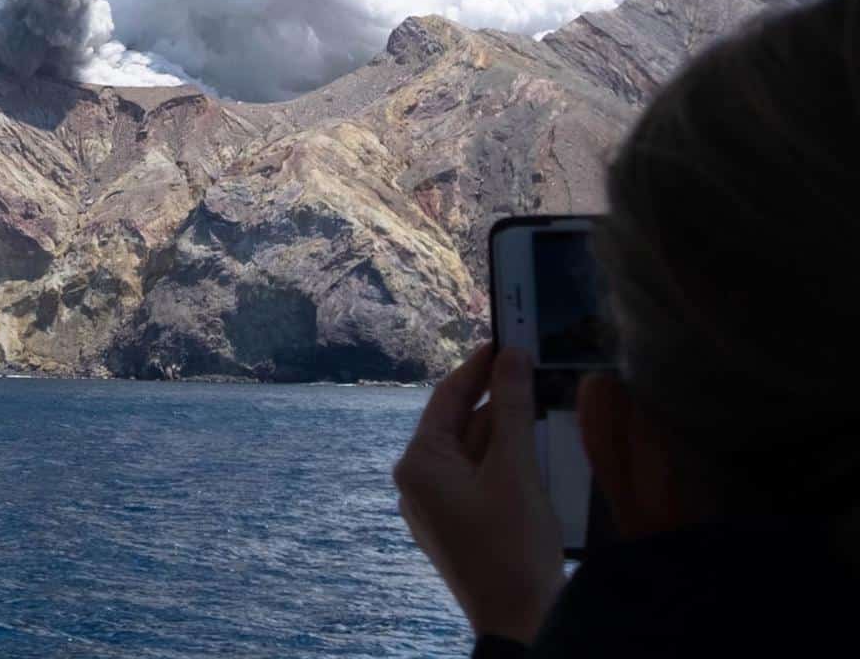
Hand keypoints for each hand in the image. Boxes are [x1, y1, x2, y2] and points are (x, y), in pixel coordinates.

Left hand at [394, 344, 565, 643]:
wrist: (521, 621)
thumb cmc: (514, 547)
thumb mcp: (516, 469)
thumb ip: (513, 408)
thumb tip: (511, 356)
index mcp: (419, 463)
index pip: (447, 397)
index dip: (478, 366)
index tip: (505, 338)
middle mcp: (417, 483)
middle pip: (460, 424)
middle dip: (498, 400)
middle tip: (534, 368)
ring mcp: (435, 508)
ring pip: (473, 452)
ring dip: (506, 431)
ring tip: (543, 403)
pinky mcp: (457, 526)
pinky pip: (478, 479)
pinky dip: (505, 461)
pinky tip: (536, 451)